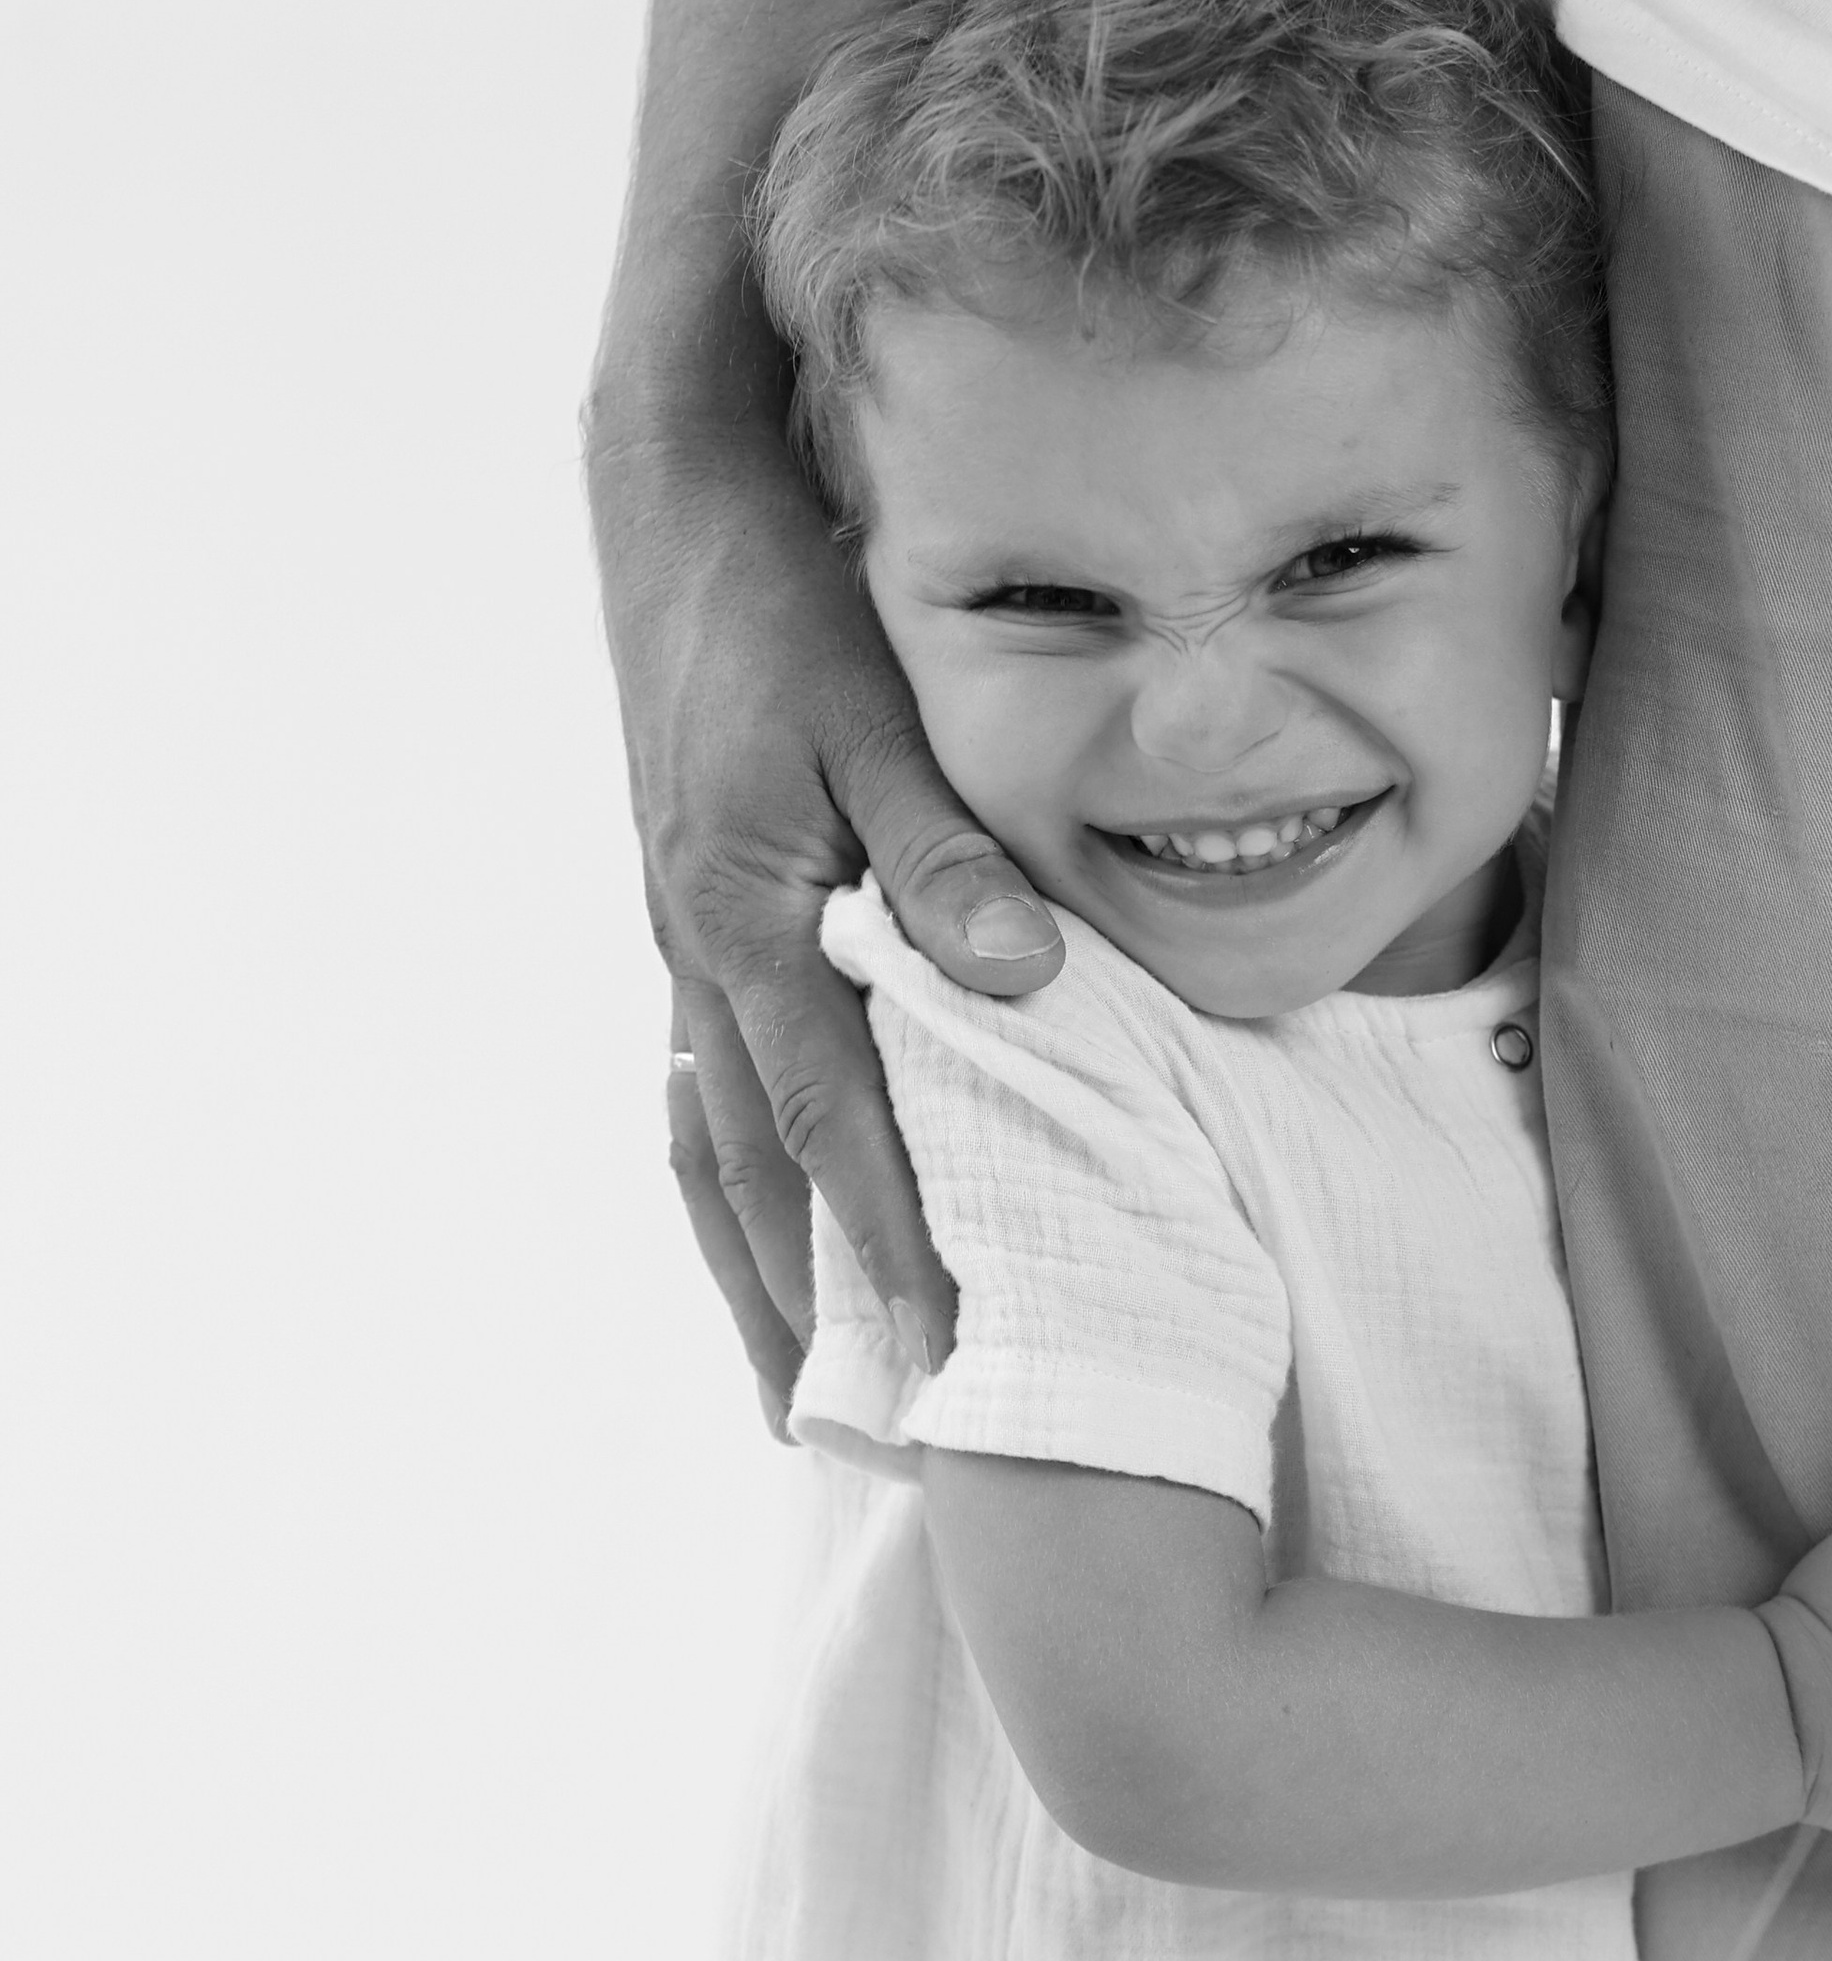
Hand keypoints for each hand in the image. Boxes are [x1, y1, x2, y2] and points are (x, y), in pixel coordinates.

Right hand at [592, 400, 1062, 1421]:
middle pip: (752, 1176)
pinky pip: (702, 1092)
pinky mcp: (692, 924)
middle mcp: (700, 956)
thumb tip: (1024, 978)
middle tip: (871, 1444)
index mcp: (748, 920)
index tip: (944, 1355)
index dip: (893, 1243)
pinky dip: (729, 1184)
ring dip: (757, 1276)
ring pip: (711, 1151)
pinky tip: (759, 1233)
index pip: (833, 1121)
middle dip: (813, 1311)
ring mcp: (684, 948)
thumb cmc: (790, 606)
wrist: (678, 515)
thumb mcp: (878, 714)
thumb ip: (947, 851)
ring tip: (799, 1396)